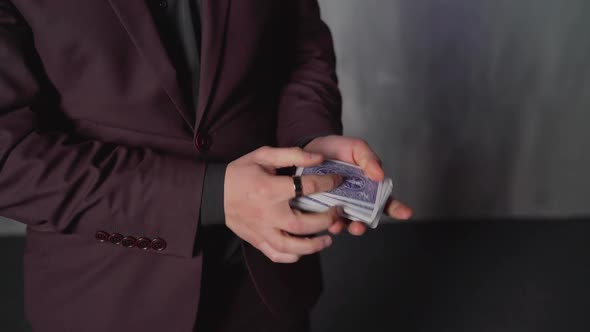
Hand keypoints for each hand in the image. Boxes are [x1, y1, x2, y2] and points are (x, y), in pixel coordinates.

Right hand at [224, 146, 344, 262]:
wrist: (214, 193)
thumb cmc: (241, 172)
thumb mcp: (263, 155)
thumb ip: (292, 155)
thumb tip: (319, 158)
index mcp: (270, 189)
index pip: (306, 187)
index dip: (327, 182)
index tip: (337, 181)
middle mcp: (268, 213)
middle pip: (303, 224)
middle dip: (325, 220)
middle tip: (336, 213)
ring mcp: (262, 230)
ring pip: (291, 247)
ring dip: (313, 246)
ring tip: (328, 239)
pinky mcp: (256, 240)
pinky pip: (276, 254)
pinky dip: (292, 256)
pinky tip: (303, 251)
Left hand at [304, 135, 412, 235]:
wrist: (311, 147)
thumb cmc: (337, 148)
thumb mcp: (356, 147)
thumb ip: (369, 159)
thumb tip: (380, 175)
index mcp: (368, 188)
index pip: (386, 201)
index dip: (398, 209)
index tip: (406, 213)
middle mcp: (355, 200)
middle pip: (365, 218)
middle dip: (363, 225)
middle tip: (360, 225)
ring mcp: (337, 206)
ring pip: (344, 223)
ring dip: (343, 227)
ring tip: (338, 224)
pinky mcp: (320, 208)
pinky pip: (325, 219)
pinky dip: (326, 222)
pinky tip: (326, 220)